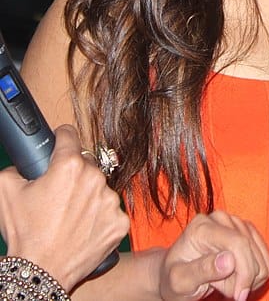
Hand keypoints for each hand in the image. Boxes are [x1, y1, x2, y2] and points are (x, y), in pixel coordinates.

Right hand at [0, 125, 128, 290]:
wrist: (40, 271)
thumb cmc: (25, 233)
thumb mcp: (7, 192)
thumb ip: (17, 169)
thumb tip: (24, 164)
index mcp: (70, 166)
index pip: (70, 136)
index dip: (62, 137)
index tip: (62, 139)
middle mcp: (95, 179)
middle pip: (86, 165)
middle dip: (74, 174)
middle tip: (58, 194)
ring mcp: (111, 201)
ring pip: (100, 189)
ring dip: (88, 197)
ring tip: (68, 216)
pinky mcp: (120, 222)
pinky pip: (110, 212)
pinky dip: (99, 218)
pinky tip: (82, 228)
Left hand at [159, 210, 268, 300]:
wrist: (173, 274)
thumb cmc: (173, 279)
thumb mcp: (180, 281)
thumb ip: (201, 270)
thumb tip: (229, 260)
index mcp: (202, 227)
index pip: (238, 243)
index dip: (245, 271)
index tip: (239, 296)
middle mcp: (221, 219)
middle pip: (251, 248)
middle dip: (245, 277)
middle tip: (228, 293)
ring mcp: (235, 223)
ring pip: (261, 254)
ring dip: (250, 277)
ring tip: (228, 285)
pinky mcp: (246, 232)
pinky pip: (264, 256)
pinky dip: (255, 274)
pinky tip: (237, 280)